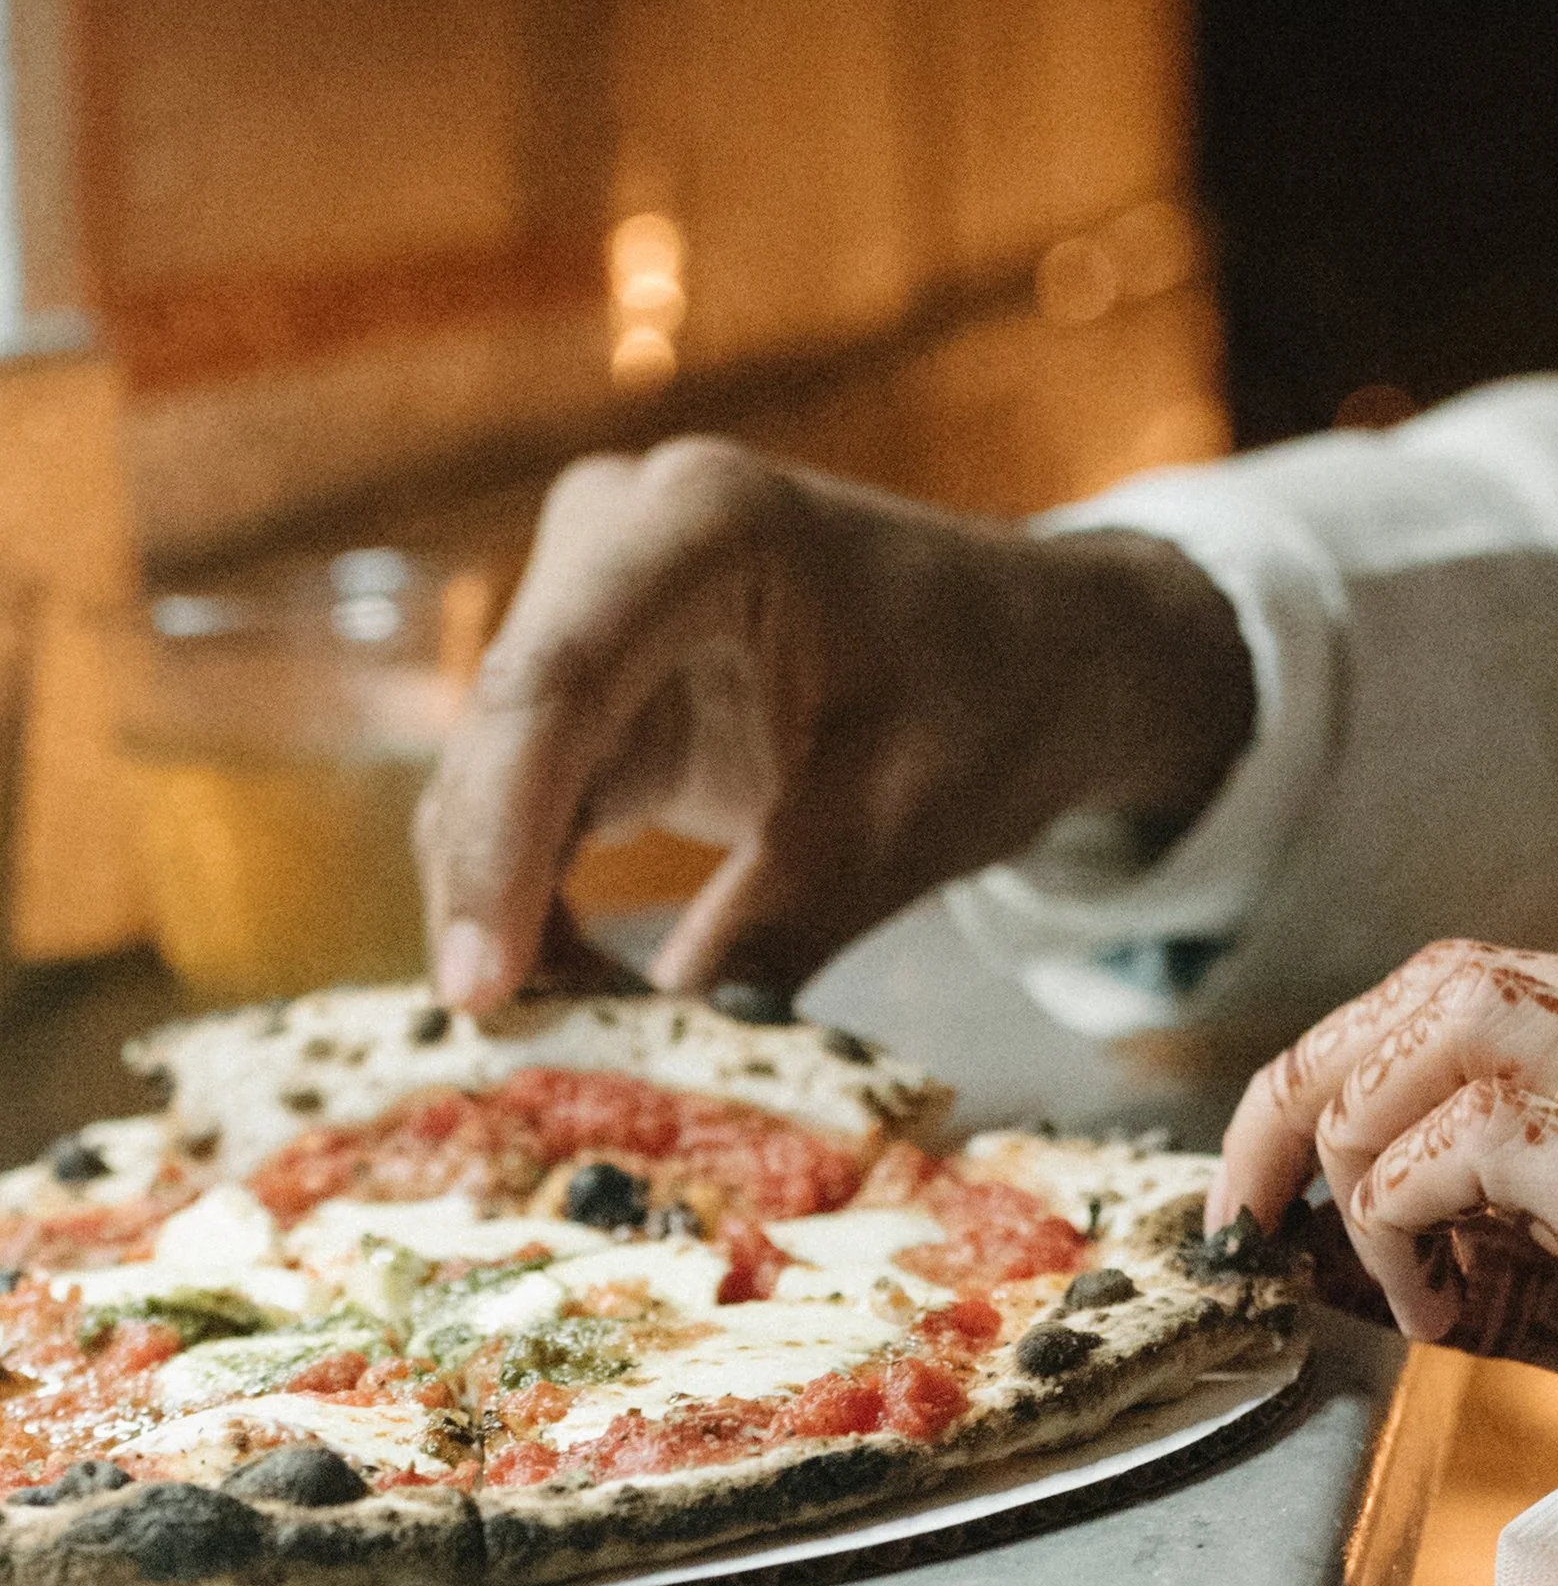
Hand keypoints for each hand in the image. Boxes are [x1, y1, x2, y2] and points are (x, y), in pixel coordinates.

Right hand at [417, 438, 1254, 1010]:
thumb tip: (655, 1064)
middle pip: (505, 730)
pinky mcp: (594, 680)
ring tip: (542, 1041)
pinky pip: (526, 798)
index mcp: (709, 522)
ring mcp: (592, 598)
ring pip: (493, 773)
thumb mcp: (900, 828)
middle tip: (504, 1050)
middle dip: (488, 894)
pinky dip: (535, 897)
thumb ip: (774, 934)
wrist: (1048, 647)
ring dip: (502, 907)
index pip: (558, 681)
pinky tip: (563, 995)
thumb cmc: (996, 700)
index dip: (501, 841)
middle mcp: (618, 532)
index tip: (482, 988)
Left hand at [1213, 939, 1557, 1435]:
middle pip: (1455, 977)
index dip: (1359, 1060)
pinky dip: (1407, 1218)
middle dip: (1314, 1081)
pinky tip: (1443, 1313)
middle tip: (1252, 1203)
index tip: (1281, 1163)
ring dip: (1364, 1149)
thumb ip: (1498, 1237)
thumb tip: (1290, 1229)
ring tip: (1404, 1282)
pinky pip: (1481, 1144)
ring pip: (1454, 1022)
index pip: (1502, 985)